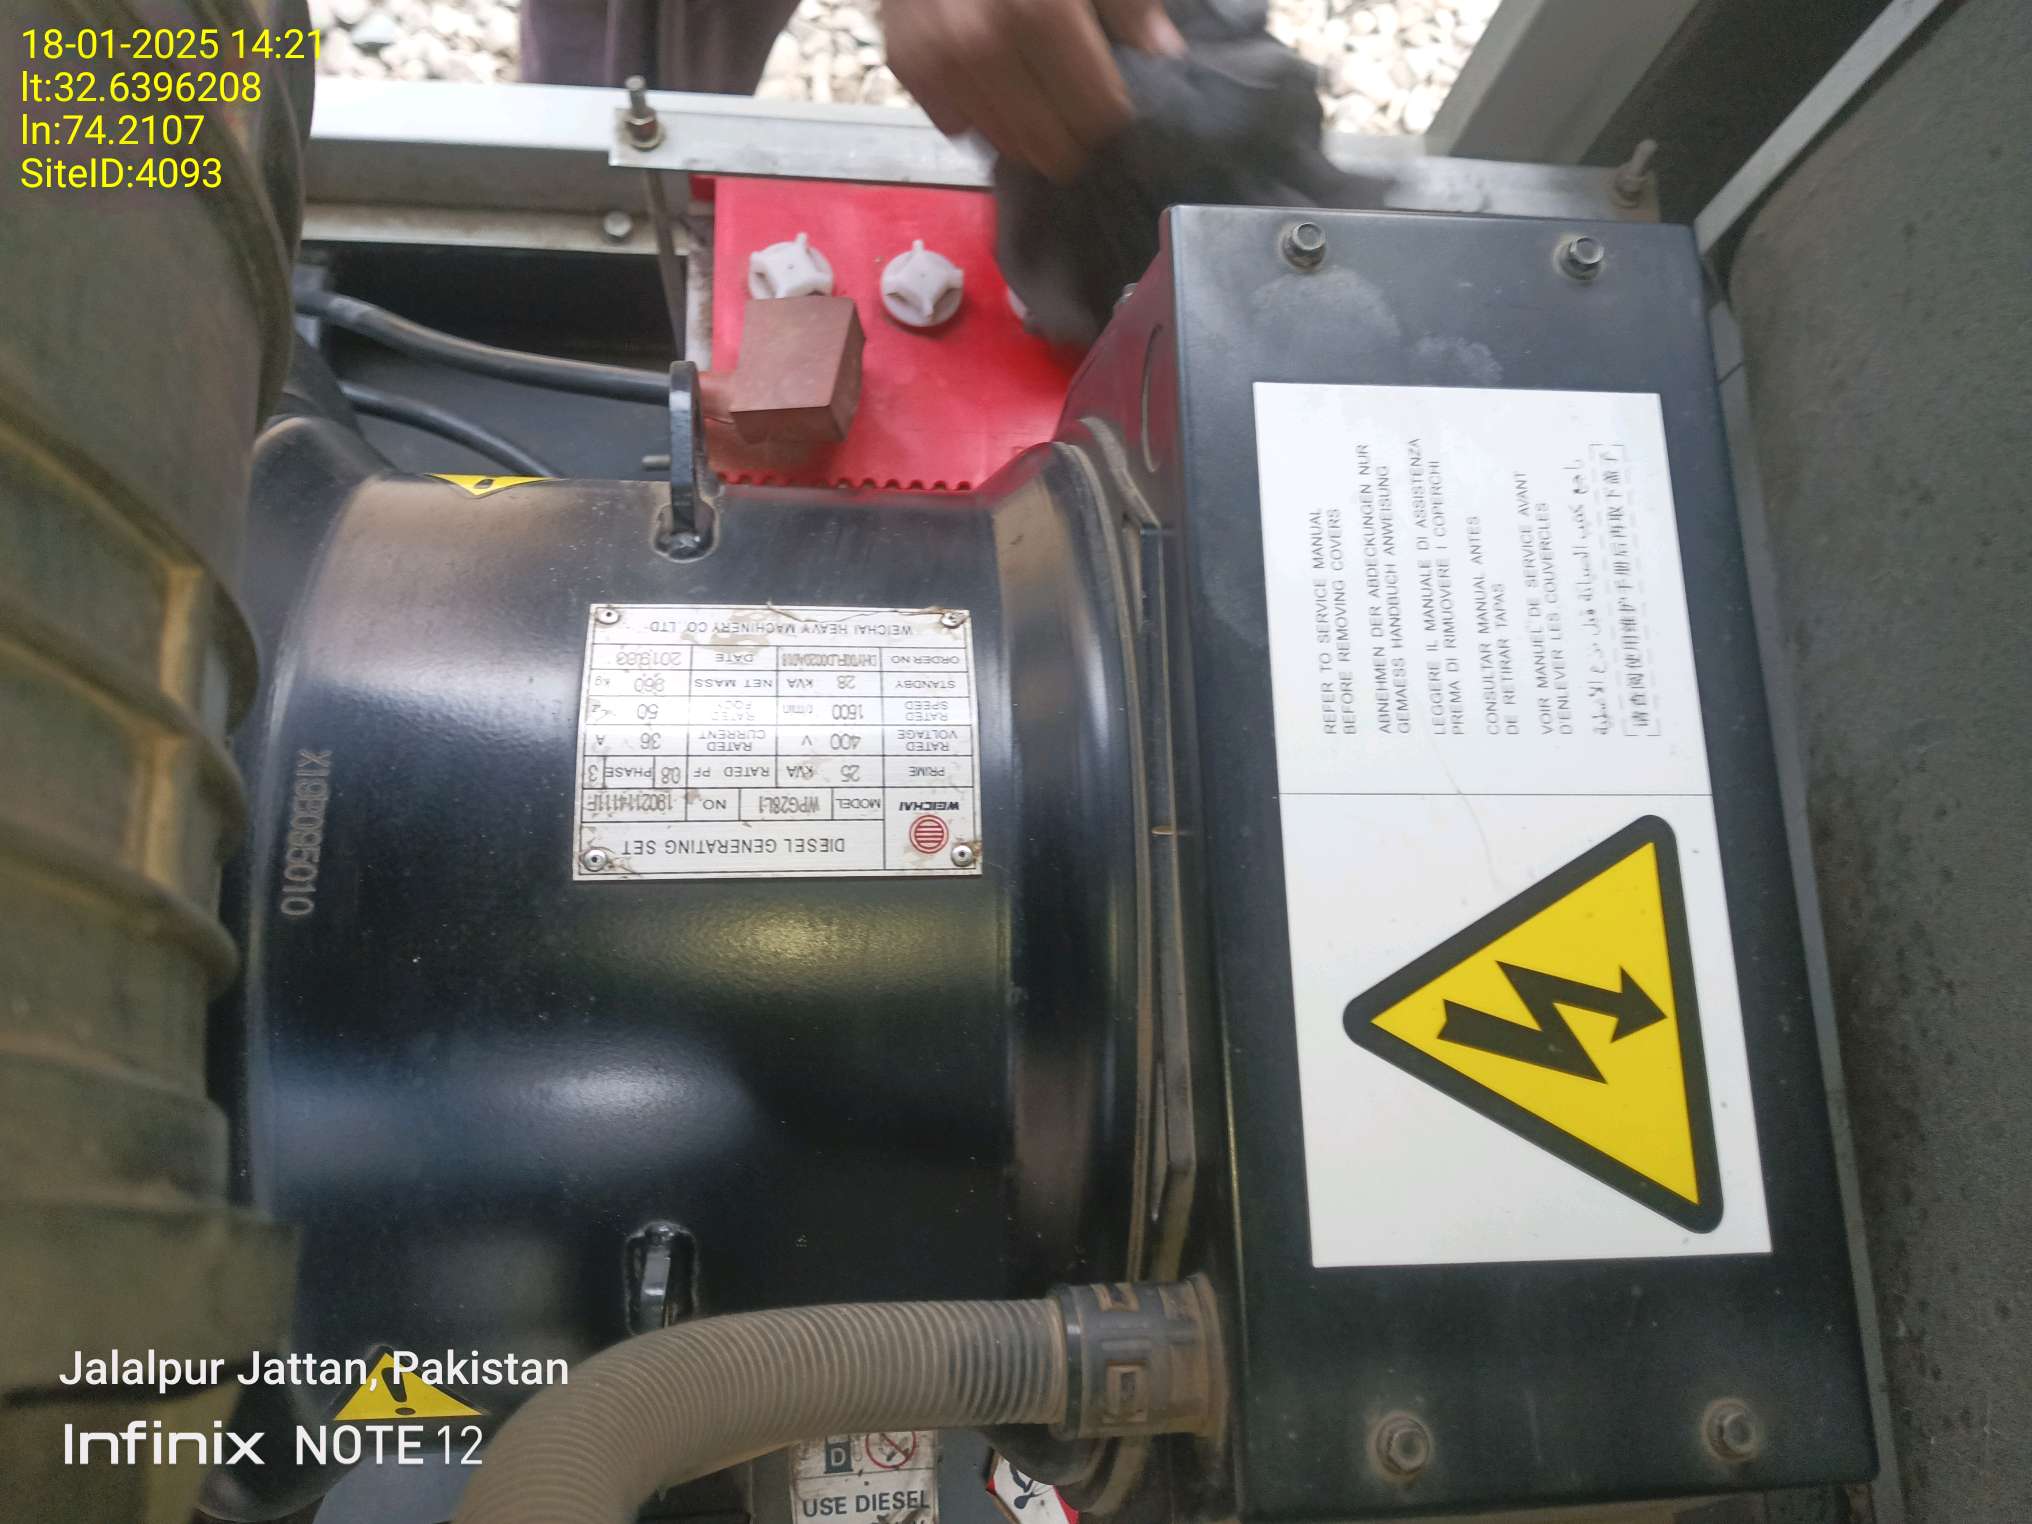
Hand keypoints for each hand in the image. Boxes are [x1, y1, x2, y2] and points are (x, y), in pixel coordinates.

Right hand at [881, 0, 1186, 181]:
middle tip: (1080, 110)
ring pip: (1005, 144)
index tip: (1115, 101)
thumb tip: (1162, 53)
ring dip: (1030, 132)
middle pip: (1052, 146)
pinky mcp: (907, 63)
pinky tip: (991, 77)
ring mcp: (939, 60)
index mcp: (1042, 13)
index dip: (1115, 114)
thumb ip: (1128, 0)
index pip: (1099, 116)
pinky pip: (956, 123)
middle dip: (1075, 137)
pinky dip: (979, 111)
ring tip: (1040, 96)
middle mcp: (984, 46)